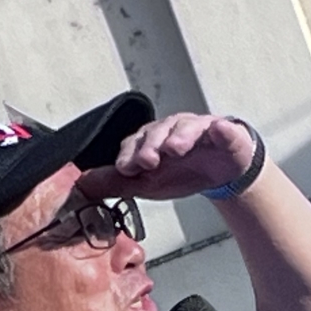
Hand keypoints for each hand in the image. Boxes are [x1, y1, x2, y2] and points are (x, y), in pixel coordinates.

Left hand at [78, 114, 257, 201]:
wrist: (221, 172)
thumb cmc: (185, 171)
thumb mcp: (148, 183)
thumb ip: (119, 183)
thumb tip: (85, 184)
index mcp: (153, 140)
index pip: (136, 142)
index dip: (130, 154)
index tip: (127, 169)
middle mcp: (173, 130)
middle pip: (158, 131)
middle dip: (151, 145)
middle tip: (149, 160)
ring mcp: (199, 129)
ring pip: (186, 127)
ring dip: (180, 136)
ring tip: (177, 148)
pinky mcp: (226, 132)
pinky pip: (223, 128)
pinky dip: (222, 130)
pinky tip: (220, 132)